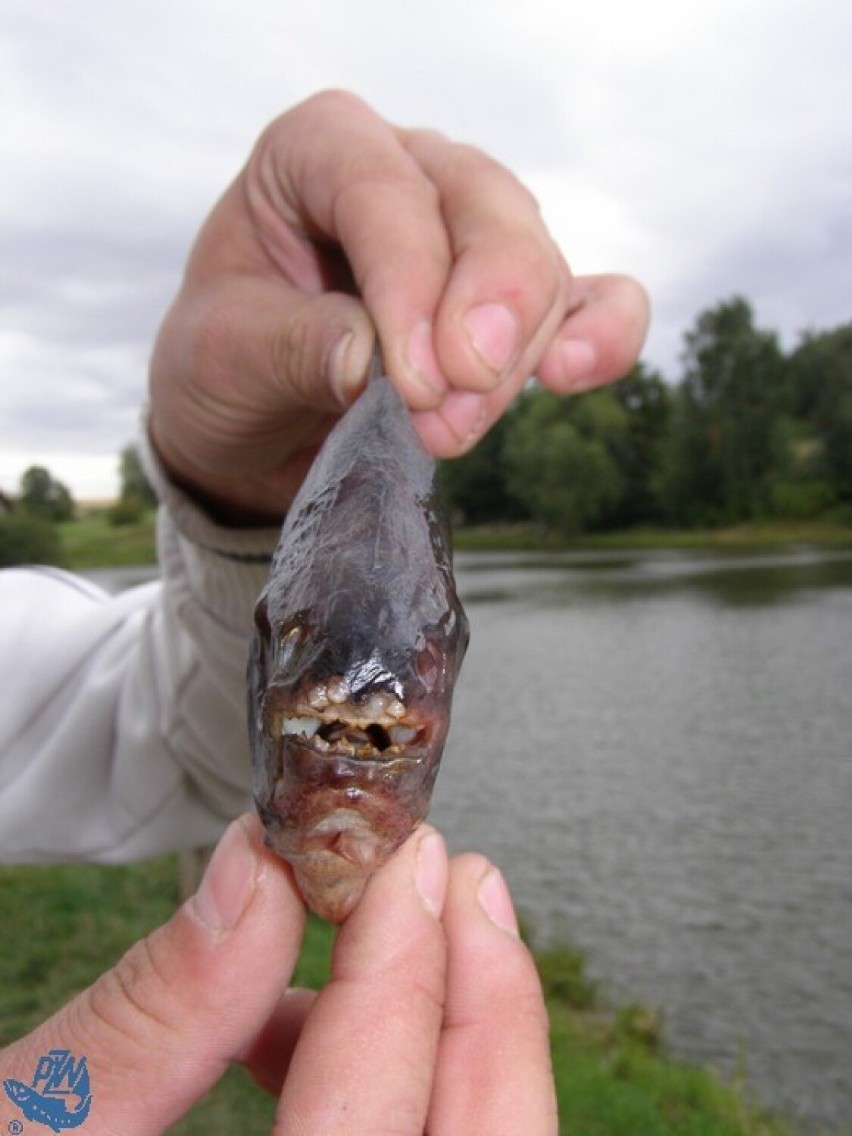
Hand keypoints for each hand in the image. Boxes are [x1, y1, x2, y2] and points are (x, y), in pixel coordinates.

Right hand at [0, 818, 555, 1133]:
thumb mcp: (22, 1127)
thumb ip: (147, 1016)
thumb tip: (253, 875)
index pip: (364, 1129)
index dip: (399, 974)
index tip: (406, 864)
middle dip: (482, 1007)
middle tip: (460, 886)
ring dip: (441, 1040)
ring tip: (373, 941)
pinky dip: (392, 1088)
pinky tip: (304, 1034)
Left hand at [149, 89, 647, 522]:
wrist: (251, 419)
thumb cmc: (224, 362)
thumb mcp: (222, 355)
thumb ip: (293, 345)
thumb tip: (374, 359)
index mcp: (319, 150)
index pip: (384, 190)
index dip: (410, 283)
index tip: (414, 380)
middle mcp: (407, 172)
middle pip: (485, 209)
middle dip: (483, 310)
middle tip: (452, 404)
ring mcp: (469, 234)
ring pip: (536, 260)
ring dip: (513, 355)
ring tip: (452, 431)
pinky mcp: (513, 304)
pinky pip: (589, 300)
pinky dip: (599, 334)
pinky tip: (574, 373)